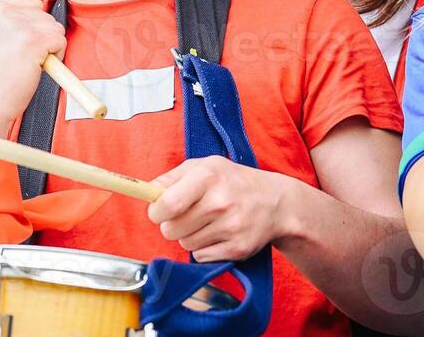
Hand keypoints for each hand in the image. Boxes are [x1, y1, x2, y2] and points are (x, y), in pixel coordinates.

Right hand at [0, 0, 65, 135]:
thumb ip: (11, 17)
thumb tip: (42, 3)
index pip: (32, 4)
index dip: (32, 27)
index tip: (15, 45)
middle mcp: (3, 10)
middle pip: (45, 14)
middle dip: (41, 36)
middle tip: (21, 57)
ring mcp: (19, 24)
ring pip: (55, 26)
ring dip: (49, 47)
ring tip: (26, 62)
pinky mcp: (35, 39)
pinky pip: (61, 40)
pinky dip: (56, 56)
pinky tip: (35, 67)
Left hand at [148, 156, 287, 262]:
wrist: (277, 202)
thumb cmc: (233, 181)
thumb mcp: (204, 166)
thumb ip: (171, 178)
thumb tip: (147, 192)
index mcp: (208, 176)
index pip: (167, 204)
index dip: (156, 212)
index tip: (159, 211)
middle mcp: (220, 202)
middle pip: (171, 229)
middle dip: (172, 224)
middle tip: (187, 215)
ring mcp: (230, 227)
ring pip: (185, 244)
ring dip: (189, 236)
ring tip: (207, 222)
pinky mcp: (237, 249)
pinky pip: (201, 256)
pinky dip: (204, 248)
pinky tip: (218, 233)